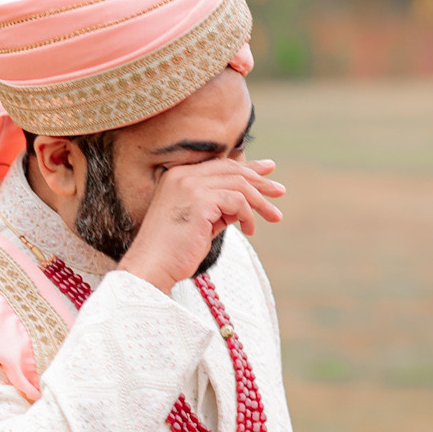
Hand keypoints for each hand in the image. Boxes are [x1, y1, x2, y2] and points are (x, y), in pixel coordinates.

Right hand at [118, 157, 285, 294]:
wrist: (152, 266)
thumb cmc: (175, 251)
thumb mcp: (201, 222)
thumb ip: (220, 208)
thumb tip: (246, 203)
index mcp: (179, 176)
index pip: (220, 165)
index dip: (247, 167)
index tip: (268, 171)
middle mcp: (182, 175)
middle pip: (232, 170)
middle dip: (260, 181)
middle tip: (280, 192)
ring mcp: (189, 185)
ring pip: (239, 184)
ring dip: (260, 202)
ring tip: (273, 217)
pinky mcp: (199, 200)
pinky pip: (237, 201)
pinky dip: (248, 215)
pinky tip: (249, 230)